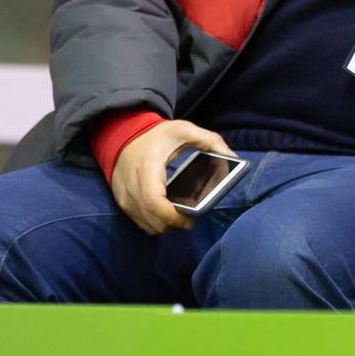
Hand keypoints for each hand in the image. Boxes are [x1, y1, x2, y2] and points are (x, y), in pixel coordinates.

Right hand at [111, 119, 234, 234]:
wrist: (123, 135)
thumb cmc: (155, 135)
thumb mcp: (184, 130)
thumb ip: (210, 141)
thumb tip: (232, 156)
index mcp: (147, 168)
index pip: (154, 202)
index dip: (172, 216)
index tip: (190, 219)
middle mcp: (131, 186)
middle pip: (152, 219)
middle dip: (174, 224)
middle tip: (191, 220)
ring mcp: (124, 196)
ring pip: (146, 224)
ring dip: (165, 225)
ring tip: (180, 216)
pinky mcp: (122, 202)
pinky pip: (139, 221)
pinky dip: (154, 222)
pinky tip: (167, 214)